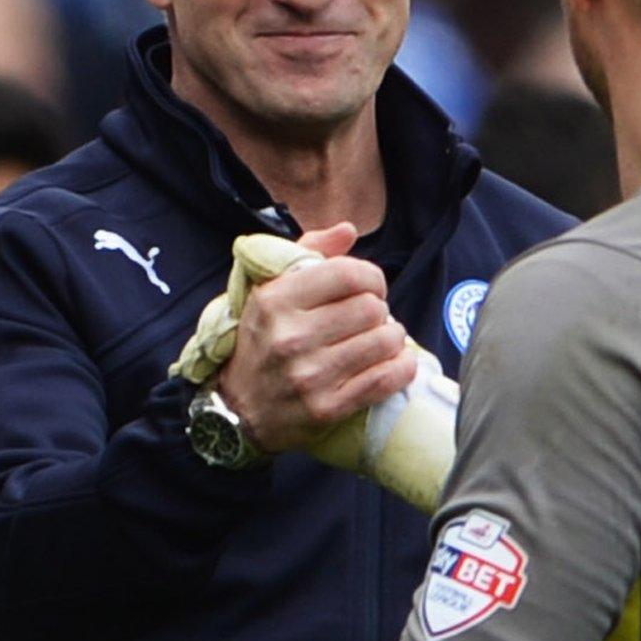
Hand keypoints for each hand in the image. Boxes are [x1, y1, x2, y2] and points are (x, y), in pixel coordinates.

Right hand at [214, 224, 417, 453]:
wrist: (239, 409)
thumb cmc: (262, 342)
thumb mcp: (270, 290)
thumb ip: (308, 252)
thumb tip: (347, 230)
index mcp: (275, 300)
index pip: (349, 274)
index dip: (371, 278)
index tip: (369, 288)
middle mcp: (290, 337)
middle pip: (371, 308)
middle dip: (380, 310)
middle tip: (371, 318)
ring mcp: (309, 375)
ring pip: (384, 341)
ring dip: (392, 338)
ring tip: (379, 340)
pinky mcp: (327, 407)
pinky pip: (386, 379)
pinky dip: (402, 367)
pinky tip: (396, 362)